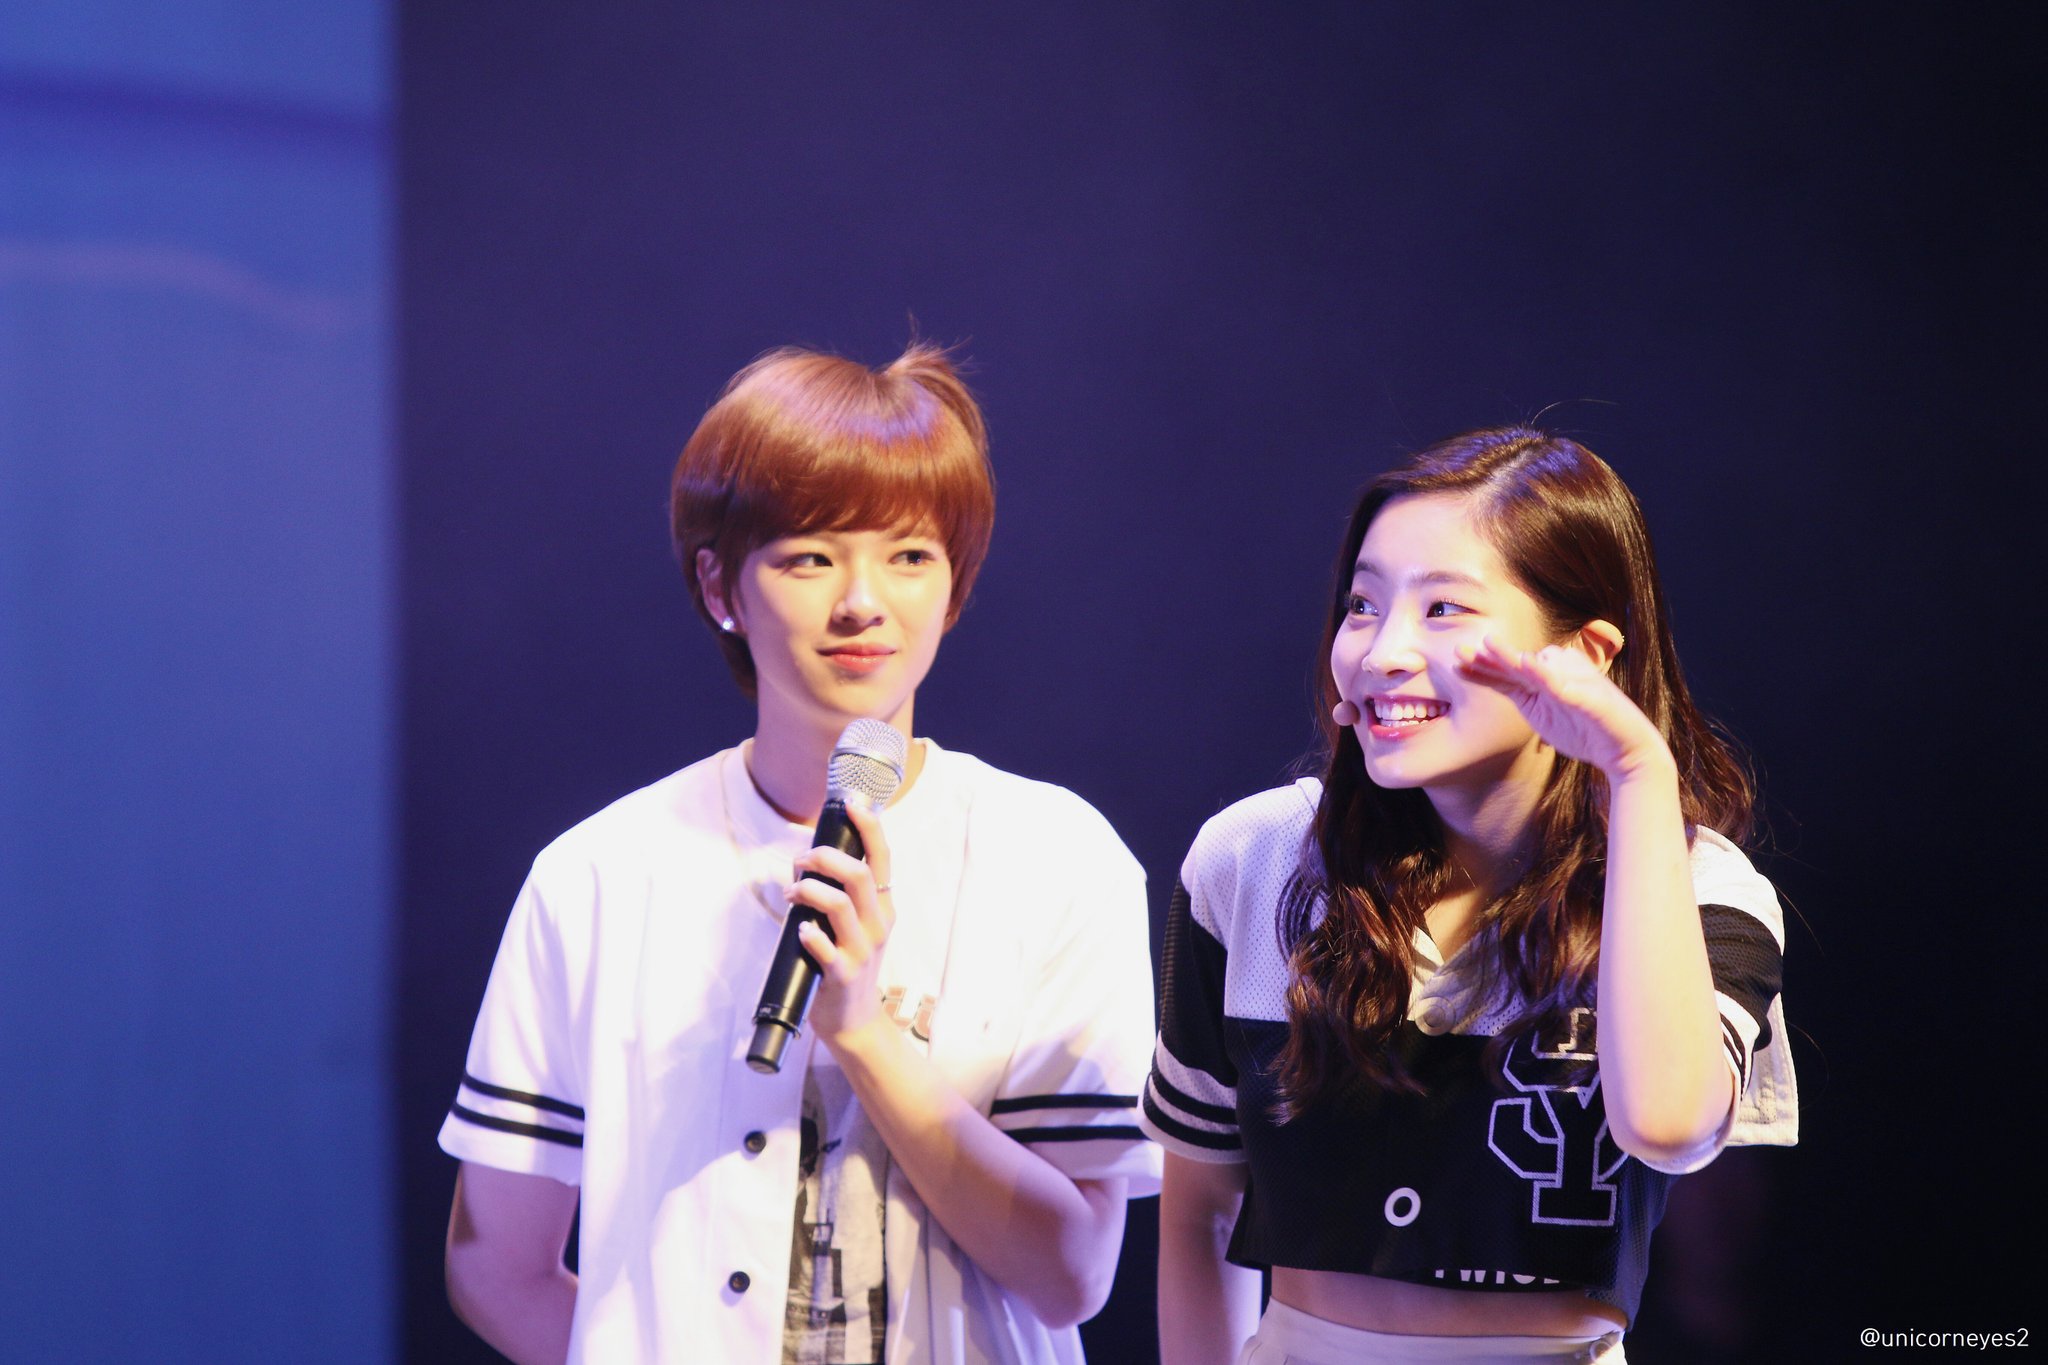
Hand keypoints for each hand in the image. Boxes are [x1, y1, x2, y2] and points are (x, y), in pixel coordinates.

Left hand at [787, 801, 895, 1049]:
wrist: (855, 1022)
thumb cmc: (846, 965)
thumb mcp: (852, 927)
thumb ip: (834, 894)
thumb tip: (803, 863)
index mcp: (882, 908)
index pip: (882, 859)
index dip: (869, 829)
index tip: (853, 805)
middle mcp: (878, 924)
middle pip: (860, 875)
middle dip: (826, 858)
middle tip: (801, 861)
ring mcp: (863, 950)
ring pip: (841, 904)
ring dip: (811, 891)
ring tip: (792, 895)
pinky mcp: (844, 975)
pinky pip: (827, 948)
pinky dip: (811, 934)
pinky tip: (801, 930)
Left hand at [1456, 633, 1670, 780]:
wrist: (1625, 751)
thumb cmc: (1583, 730)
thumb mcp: (1541, 715)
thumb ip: (1522, 695)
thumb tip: (1496, 680)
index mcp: (1543, 680)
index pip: (1508, 672)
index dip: (1483, 668)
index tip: (1456, 663)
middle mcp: (1557, 675)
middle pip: (1517, 664)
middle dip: (1489, 657)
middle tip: (1459, 649)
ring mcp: (1573, 682)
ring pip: (1537, 667)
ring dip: (1512, 657)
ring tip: (1487, 645)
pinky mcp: (1588, 696)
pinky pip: (1564, 684)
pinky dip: (1546, 675)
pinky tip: (1529, 665)